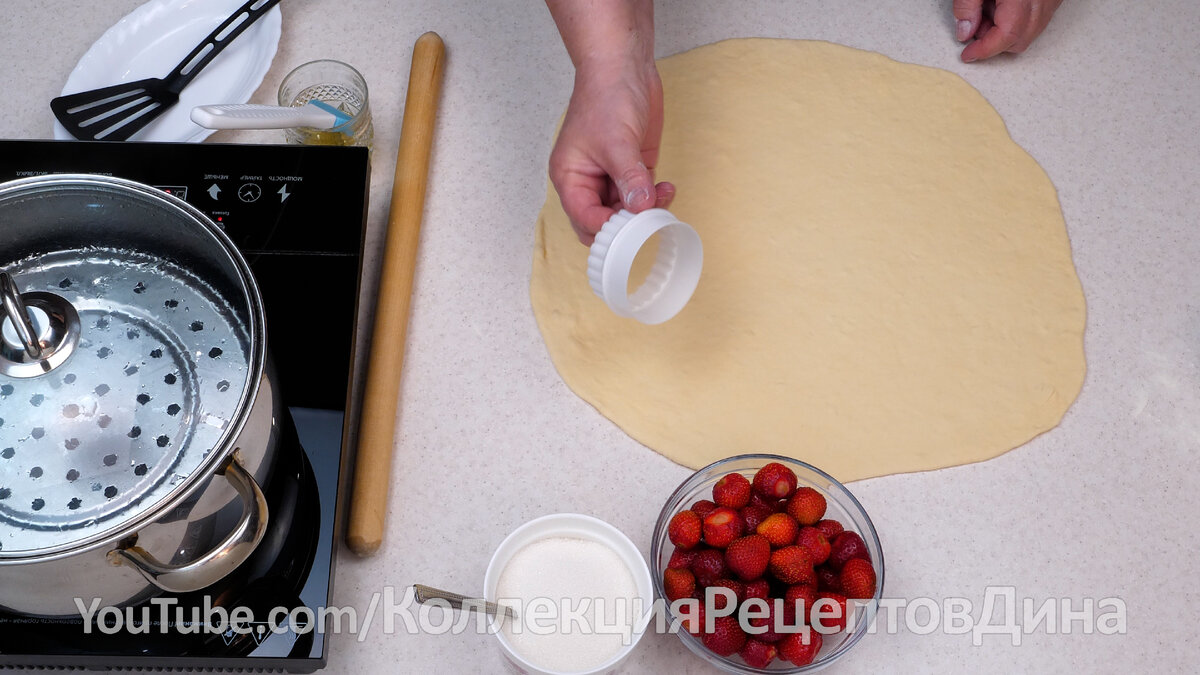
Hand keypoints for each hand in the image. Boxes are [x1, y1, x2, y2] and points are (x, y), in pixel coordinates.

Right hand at [549, 60, 674, 244]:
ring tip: (663, 196)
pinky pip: (643, 196)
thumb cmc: (605, 97)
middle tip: (648, 220)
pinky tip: (667, 188)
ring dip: (646, 211)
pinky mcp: (633, 170)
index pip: (584, 218)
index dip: (606, 228)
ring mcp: (611, 177)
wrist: (624, 67)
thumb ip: (629, 178)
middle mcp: (588, 181)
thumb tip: (641, 207)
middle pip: (603, 222)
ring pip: (627, 211)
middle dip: (627, 225)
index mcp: (571, 177)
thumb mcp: (616, 142)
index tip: (631, 230)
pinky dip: (656, 198)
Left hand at [954, 0, 1064, 62]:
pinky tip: (1003, 3)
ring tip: (988, 9)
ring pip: (1032, 30)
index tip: (967, 55)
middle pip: (1020, 39)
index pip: (1006, 36)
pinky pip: (1039, 17)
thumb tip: (964, 32)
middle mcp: (1044, 0)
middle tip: (974, 28)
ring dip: (1007, 31)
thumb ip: (967, 7)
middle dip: (995, 42)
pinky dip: (1020, 19)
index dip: (984, 49)